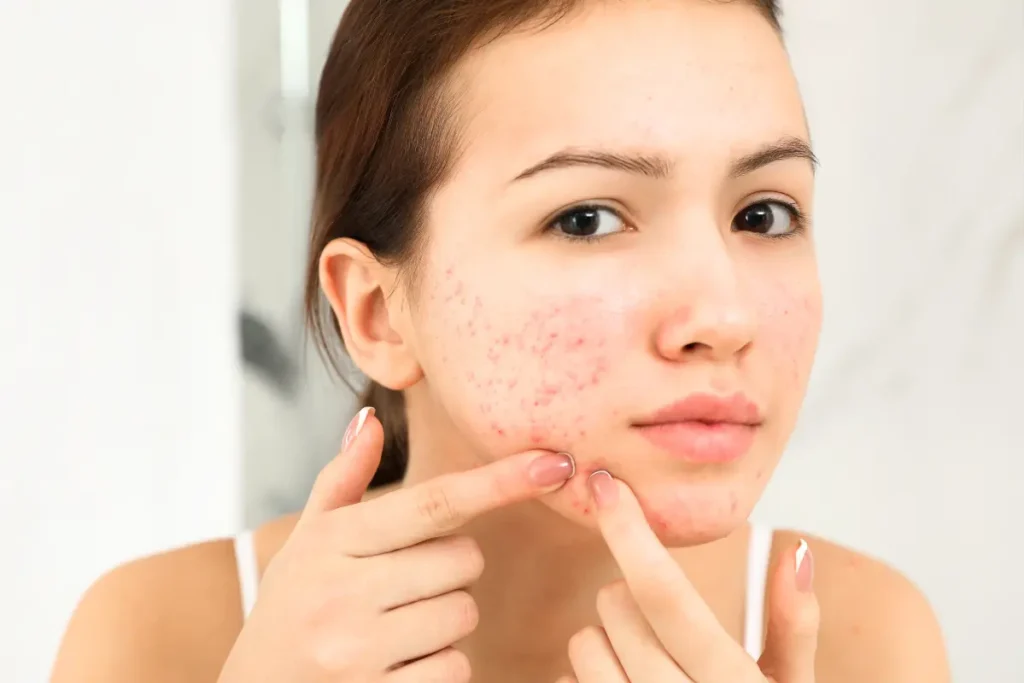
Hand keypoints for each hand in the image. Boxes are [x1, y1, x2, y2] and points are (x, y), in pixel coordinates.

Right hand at [218, 407, 574, 682]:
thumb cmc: (289, 608)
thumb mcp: (306, 541)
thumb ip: (342, 479)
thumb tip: (372, 418)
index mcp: (331, 542)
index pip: (432, 502)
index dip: (498, 482)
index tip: (553, 463)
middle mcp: (343, 593)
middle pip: (464, 561)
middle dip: (452, 569)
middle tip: (408, 583)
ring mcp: (358, 651)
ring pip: (464, 615)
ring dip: (447, 620)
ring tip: (396, 627)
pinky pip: (455, 670)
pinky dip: (441, 666)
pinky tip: (399, 664)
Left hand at [561, 472, 818, 682]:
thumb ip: (793, 624)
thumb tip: (795, 548)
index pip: (666, 594)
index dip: (630, 531)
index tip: (603, 483)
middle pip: (616, 610)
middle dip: (628, 599)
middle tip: (660, 623)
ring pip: (584, 645)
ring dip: (604, 640)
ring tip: (644, 663)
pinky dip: (588, 679)